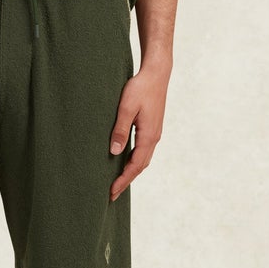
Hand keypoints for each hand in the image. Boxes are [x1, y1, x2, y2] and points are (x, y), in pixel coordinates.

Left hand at [108, 61, 169, 199]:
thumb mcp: (126, 108)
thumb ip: (120, 130)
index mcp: (148, 136)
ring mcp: (154, 133)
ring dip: (131, 172)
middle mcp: (154, 138)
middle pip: (140, 166)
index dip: (123, 180)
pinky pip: (143, 150)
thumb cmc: (140, 88)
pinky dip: (135, 161)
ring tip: (118, 182)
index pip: (135, 165)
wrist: (157, 73)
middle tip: (112, 194)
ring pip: (143, 159)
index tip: (112, 192)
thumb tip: (115, 152)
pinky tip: (126, 161)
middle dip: (126, 180)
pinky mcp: (152, 127)